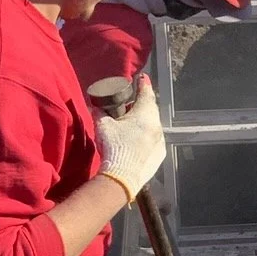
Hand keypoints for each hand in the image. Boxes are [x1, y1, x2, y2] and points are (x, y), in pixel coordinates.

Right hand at [96, 77, 164, 198]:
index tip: (142, 78)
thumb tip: (96, 107)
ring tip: (129, 125)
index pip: (146, 93)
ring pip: (152, 126)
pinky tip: (135, 142)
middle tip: (129, 104)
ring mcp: (160, 141)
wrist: (122, 178)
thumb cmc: (114, 147)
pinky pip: (153, 140)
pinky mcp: (160, 155)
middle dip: (140, 105)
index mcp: (145, 114)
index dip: (143, 84)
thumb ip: (100, 113)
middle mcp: (157, 126)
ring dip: (143, 123)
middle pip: (150, 110)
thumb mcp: (102, 126)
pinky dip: (145, 137)